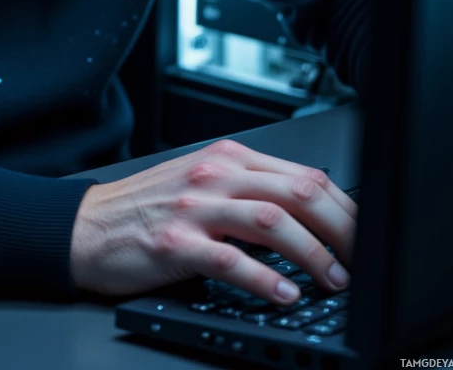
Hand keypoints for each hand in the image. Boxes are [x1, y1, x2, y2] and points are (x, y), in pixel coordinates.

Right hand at [69, 138, 355, 304]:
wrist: (87, 225)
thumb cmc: (147, 209)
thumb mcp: (203, 184)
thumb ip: (250, 191)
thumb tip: (312, 218)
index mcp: (227, 157)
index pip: (304, 174)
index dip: (344, 207)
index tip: (364, 236)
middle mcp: (215, 174)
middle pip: (297, 192)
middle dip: (340, 229)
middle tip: (360, 261)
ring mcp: (195, 208)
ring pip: (272, 222)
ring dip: (312, 254)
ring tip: (333, 280)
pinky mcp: (175, 243)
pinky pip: (231, 259)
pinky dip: (265, 279)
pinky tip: (285, 294)